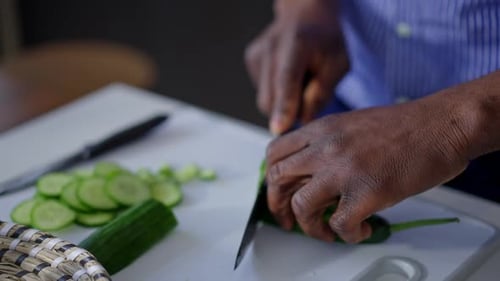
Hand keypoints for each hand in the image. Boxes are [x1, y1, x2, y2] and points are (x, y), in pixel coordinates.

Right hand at [244, 0, 348, 134]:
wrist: (305, 16)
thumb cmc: (325, 42)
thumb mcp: (338, 65)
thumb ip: (321, 95)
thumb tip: (302, 123)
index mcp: (297, 44)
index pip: (287, 80)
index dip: (284, 106)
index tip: (278, 129)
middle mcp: (271, 46)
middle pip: (271, 98)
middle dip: (288, 112)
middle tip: (309, 101)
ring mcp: (257, 53)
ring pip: (265, 99)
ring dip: (283, 102)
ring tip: (300, 82)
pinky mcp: (251, 60)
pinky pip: (262, 92)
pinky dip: (276, 92)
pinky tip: (288, 76)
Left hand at [265, 93, 471, 242]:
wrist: (442, 123)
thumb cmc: (406, 126)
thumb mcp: (351, 124)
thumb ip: (326, 143)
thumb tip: (311, 172)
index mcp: (322, 129)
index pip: (275, 154)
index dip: (271, 179)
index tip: (280, 193)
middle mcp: (326, 147)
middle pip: (278, 179)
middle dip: (278, 206)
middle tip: (290, 220)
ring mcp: (345, 169)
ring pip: (301, 205)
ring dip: (309, 226)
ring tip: (325, 231)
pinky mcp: (368, 191)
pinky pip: (340, 224)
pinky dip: (346, 235)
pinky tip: (360, 231)